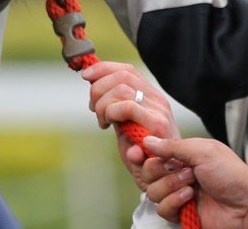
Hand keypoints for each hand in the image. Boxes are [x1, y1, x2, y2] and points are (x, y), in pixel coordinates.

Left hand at [81, 61, 178, 188]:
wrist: (161, 178)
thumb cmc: (141, 153)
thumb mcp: (123, 125)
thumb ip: (112, 105)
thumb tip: (91, 81)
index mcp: (150, 95)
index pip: (127, 70)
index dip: (103, 69)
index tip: (85, 75)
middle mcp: (157, 99)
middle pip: (121, 76)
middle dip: (98, 89)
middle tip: (92, 108)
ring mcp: (159, 110)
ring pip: (121, 89)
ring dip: (102, 104)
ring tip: (102, 120)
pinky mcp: (158, 125)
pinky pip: (127, 107)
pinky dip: (111, 113)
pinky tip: (107, 125)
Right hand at [141, 136, 247, 228]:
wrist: (247, 207)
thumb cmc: (233, 176)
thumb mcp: (203, 151)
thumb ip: (173, 146)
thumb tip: (148, 140)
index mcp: (185, 155)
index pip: (154, 152)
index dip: (143, 152)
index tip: (137, 152)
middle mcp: (179, 173)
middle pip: (148, 172)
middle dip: (160, 170)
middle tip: (182, 169)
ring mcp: (179, 194)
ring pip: (152, 191)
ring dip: (170, 186)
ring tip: (191, 185)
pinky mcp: (181, 213)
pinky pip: (162, 209)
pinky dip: (174, 202)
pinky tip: (190, 198)